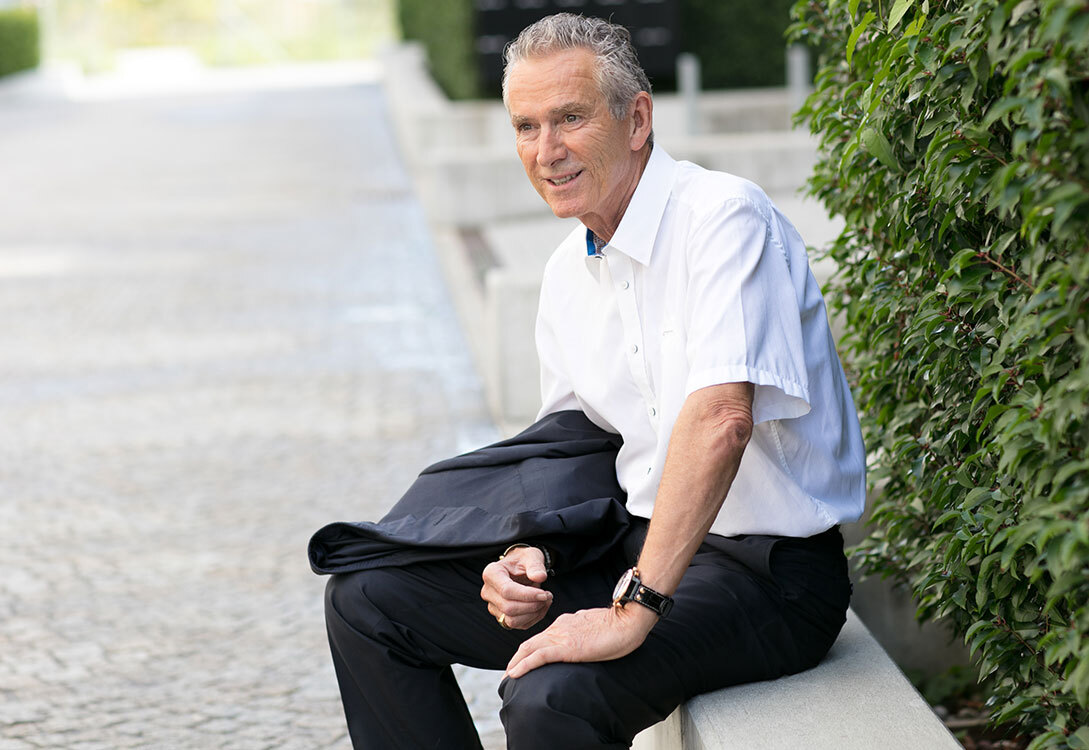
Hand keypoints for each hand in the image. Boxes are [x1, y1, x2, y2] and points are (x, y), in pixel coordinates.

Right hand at [481, 546, 552, 630]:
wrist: (519, 568)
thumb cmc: (524, 560)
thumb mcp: (532, 556)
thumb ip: (536, 565)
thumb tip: (540, 577)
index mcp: (491, 574)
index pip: (507, 591)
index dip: (528, 595)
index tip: (545, 593)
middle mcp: (488, 592)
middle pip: (509, 608)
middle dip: (532, 605)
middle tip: (548, 596)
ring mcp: (493, 606)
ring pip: (512, 621)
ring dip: (533, 614)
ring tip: (546, 600)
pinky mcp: (501, 617)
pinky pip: (518, 625)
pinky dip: (533, 618)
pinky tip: (541, 606)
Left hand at [505, 604, 656, 678]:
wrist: (628, 620)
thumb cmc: (618, 626)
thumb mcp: (594, 630)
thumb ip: (582, 635)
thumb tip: (580, 644)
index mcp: (566, 623)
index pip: (542, 637)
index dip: (529, 650)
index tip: (522, 662)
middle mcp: (559, 627)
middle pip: (530, 642)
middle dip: (517, 658)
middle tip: (508, 672)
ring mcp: (562, 636)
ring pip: (529, 648)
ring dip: (515, 663)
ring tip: (507, 676)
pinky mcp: (567, 647)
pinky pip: (539, 656)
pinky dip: (523, 665)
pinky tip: (514, 674)